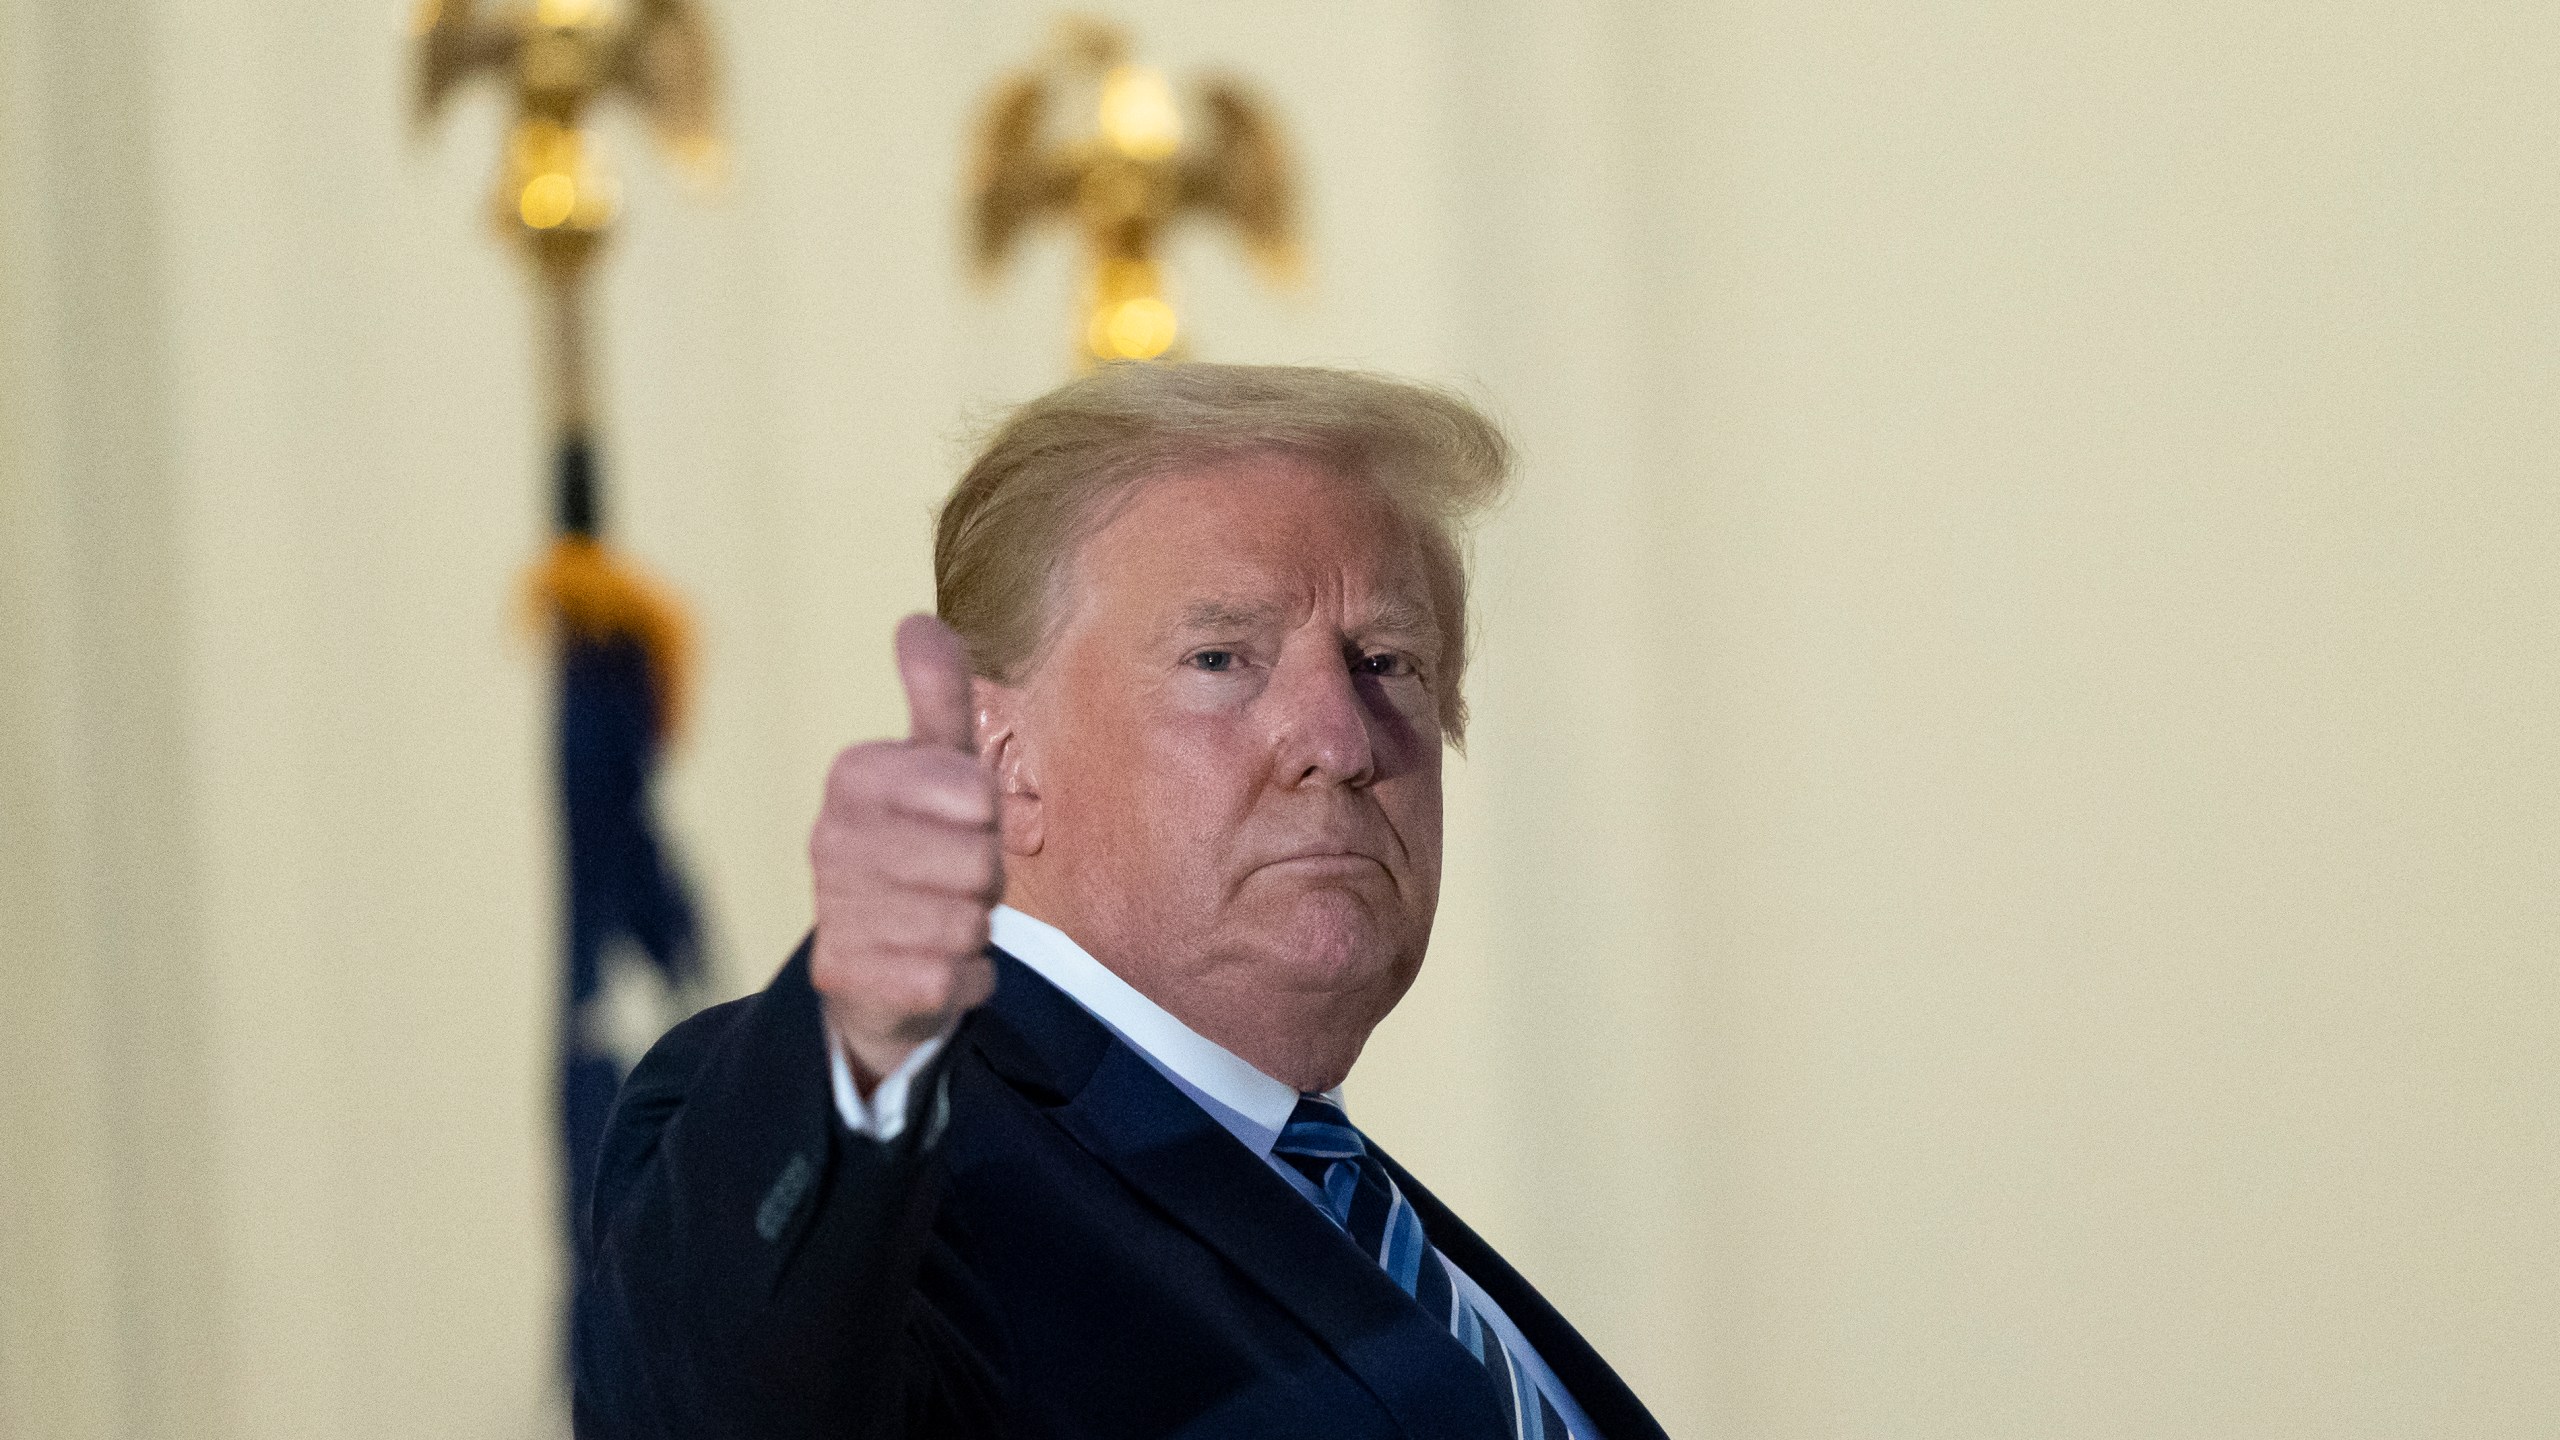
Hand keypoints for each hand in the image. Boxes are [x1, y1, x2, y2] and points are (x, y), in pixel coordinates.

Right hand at [809, 614, 1001, 1091]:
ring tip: (941, 917)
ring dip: (974, 928)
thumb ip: (937, 695)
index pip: (972, 790)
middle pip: (976, 859)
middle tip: (956, 876)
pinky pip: (952, 979)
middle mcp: (829, 839)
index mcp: (854, 776)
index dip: (985, 811)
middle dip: (985, 875)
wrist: (879, 962)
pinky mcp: (847, 979)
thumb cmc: (923, 845)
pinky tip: (934, 965)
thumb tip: (916, 619)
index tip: (964, 818)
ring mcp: (834, 911)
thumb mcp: (938, 763)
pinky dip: (964, 979)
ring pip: (966, 921)